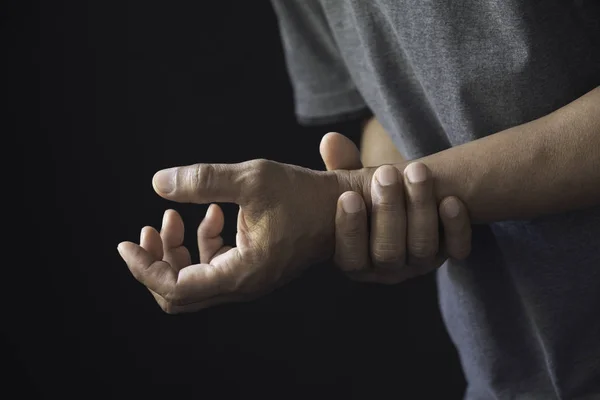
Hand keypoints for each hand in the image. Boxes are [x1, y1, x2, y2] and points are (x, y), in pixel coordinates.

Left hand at [118, 158, 373, 312]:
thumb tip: (158, 183)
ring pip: (194, 279)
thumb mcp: (252, 179)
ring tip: (171, 217)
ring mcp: (247, 278)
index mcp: (242, 273)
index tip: (126, 243)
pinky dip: (201, 242)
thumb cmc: (305, 194)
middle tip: (144, 231)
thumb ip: (203, 180)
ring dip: (176, 250)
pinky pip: (213, 265)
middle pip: (179, 292)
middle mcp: (242, 284)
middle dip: (156, 261)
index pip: (177, 288)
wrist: (342, 209)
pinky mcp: (251, 266)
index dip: (145, 268)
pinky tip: (210, 213)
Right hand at [320, 132, 471, 283]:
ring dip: (420, 208)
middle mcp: (387, 269)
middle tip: (385, 172)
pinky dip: (455, 227)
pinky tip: (451, 200)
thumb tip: (330, 140)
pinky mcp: (448, 252)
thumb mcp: (351, 182)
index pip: (351, 257)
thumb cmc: (370, 194)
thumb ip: (340, 166)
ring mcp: (420, 263)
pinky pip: (457, 249)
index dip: (350, 229)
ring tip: (417, 171)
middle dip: (387, 211)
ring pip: (422, 248)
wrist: (410, 199)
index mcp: (354, 259)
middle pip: (388, 252)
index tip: (349, 196)